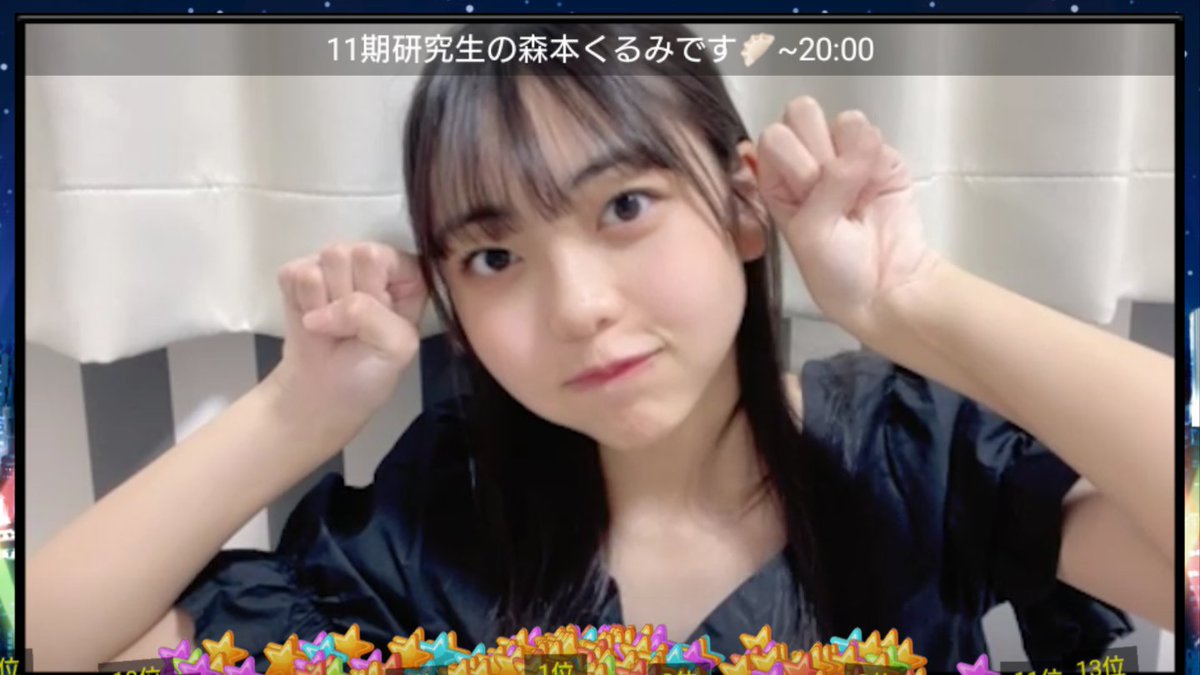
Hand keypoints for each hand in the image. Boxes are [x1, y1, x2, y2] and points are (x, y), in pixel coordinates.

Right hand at [270, 242, 426, 422]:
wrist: (324, 392)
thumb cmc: (369, 369)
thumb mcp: (395, 348)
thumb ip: (372, 316)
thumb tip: (324, 310)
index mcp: (407, 273)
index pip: (382, 255)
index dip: (374, 289)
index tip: (376, 317)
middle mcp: (371, 261)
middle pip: (347, 254)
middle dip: (345, 297)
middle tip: (351, 327)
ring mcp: (332, 264)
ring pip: (320, 263)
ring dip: (322, 303)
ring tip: (332, 325)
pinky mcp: (298, 273)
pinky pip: (293, 274)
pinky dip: (299, 303)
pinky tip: (311, 320)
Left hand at [756, 96, 938, 335]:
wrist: (886, 287)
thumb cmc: (834, 270)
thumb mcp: (811, 233)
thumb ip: (826, 185)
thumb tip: (858, 140)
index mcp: (775, 179)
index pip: (774, 136)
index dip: (793, 160)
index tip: (808, 194)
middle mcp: (806, 160)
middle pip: (802, 112)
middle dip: (819, 150)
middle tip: (833, 191)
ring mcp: (845, 154)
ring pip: (844, 120)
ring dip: (852, 157)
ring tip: (856, 197)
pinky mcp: (881, 156)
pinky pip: (875, 134)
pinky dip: (878, 160)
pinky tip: (875, 191)